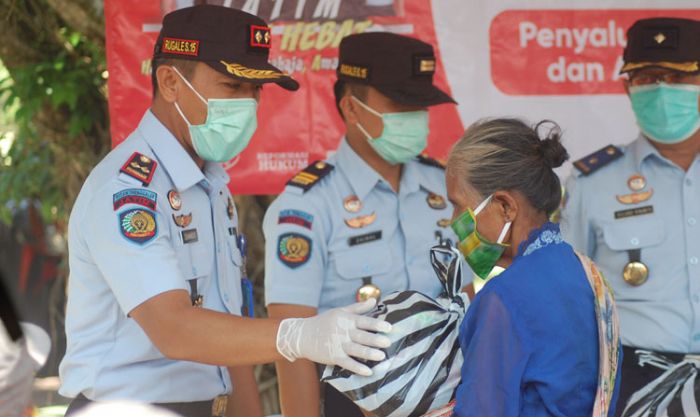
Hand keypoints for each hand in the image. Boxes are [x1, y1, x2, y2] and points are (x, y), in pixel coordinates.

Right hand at [275, 299, 391, 375]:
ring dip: (369, 353)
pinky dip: (358, 368)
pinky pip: (347, 363)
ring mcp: (338, 345)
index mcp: (346, 319)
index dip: (376, 324)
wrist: (303, 335)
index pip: (364, 321)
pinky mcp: (333, 356)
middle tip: (388, 342)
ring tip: (382, 356)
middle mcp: (343, 332)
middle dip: (375, 339)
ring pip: (356, 350)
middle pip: (362, 336)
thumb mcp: (340, 311)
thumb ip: (358, 307)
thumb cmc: (323, 322)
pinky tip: (368, 371)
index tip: (389, 327)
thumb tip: (375, 300)